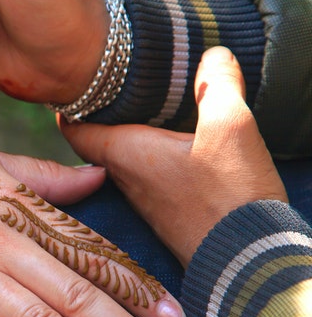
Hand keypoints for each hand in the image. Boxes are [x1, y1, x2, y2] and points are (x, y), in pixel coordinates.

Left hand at [60, 47, 287, 266]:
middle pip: (96, 140)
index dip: (69, 102)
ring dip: (128, 134)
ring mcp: (145, 200)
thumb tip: (212, 53)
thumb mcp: (230, 128)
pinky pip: (148, 175)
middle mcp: (124, 179)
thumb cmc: (229, 197)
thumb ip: (218, 85)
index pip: (74, 127)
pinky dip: (152, 155)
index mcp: (124, 153)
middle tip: (110, 86)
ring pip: (122, 159)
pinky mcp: (167, 214)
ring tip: (143, 106)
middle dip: (100, 113)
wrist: (247, 263)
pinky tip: (175, 145)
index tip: (71, 81)